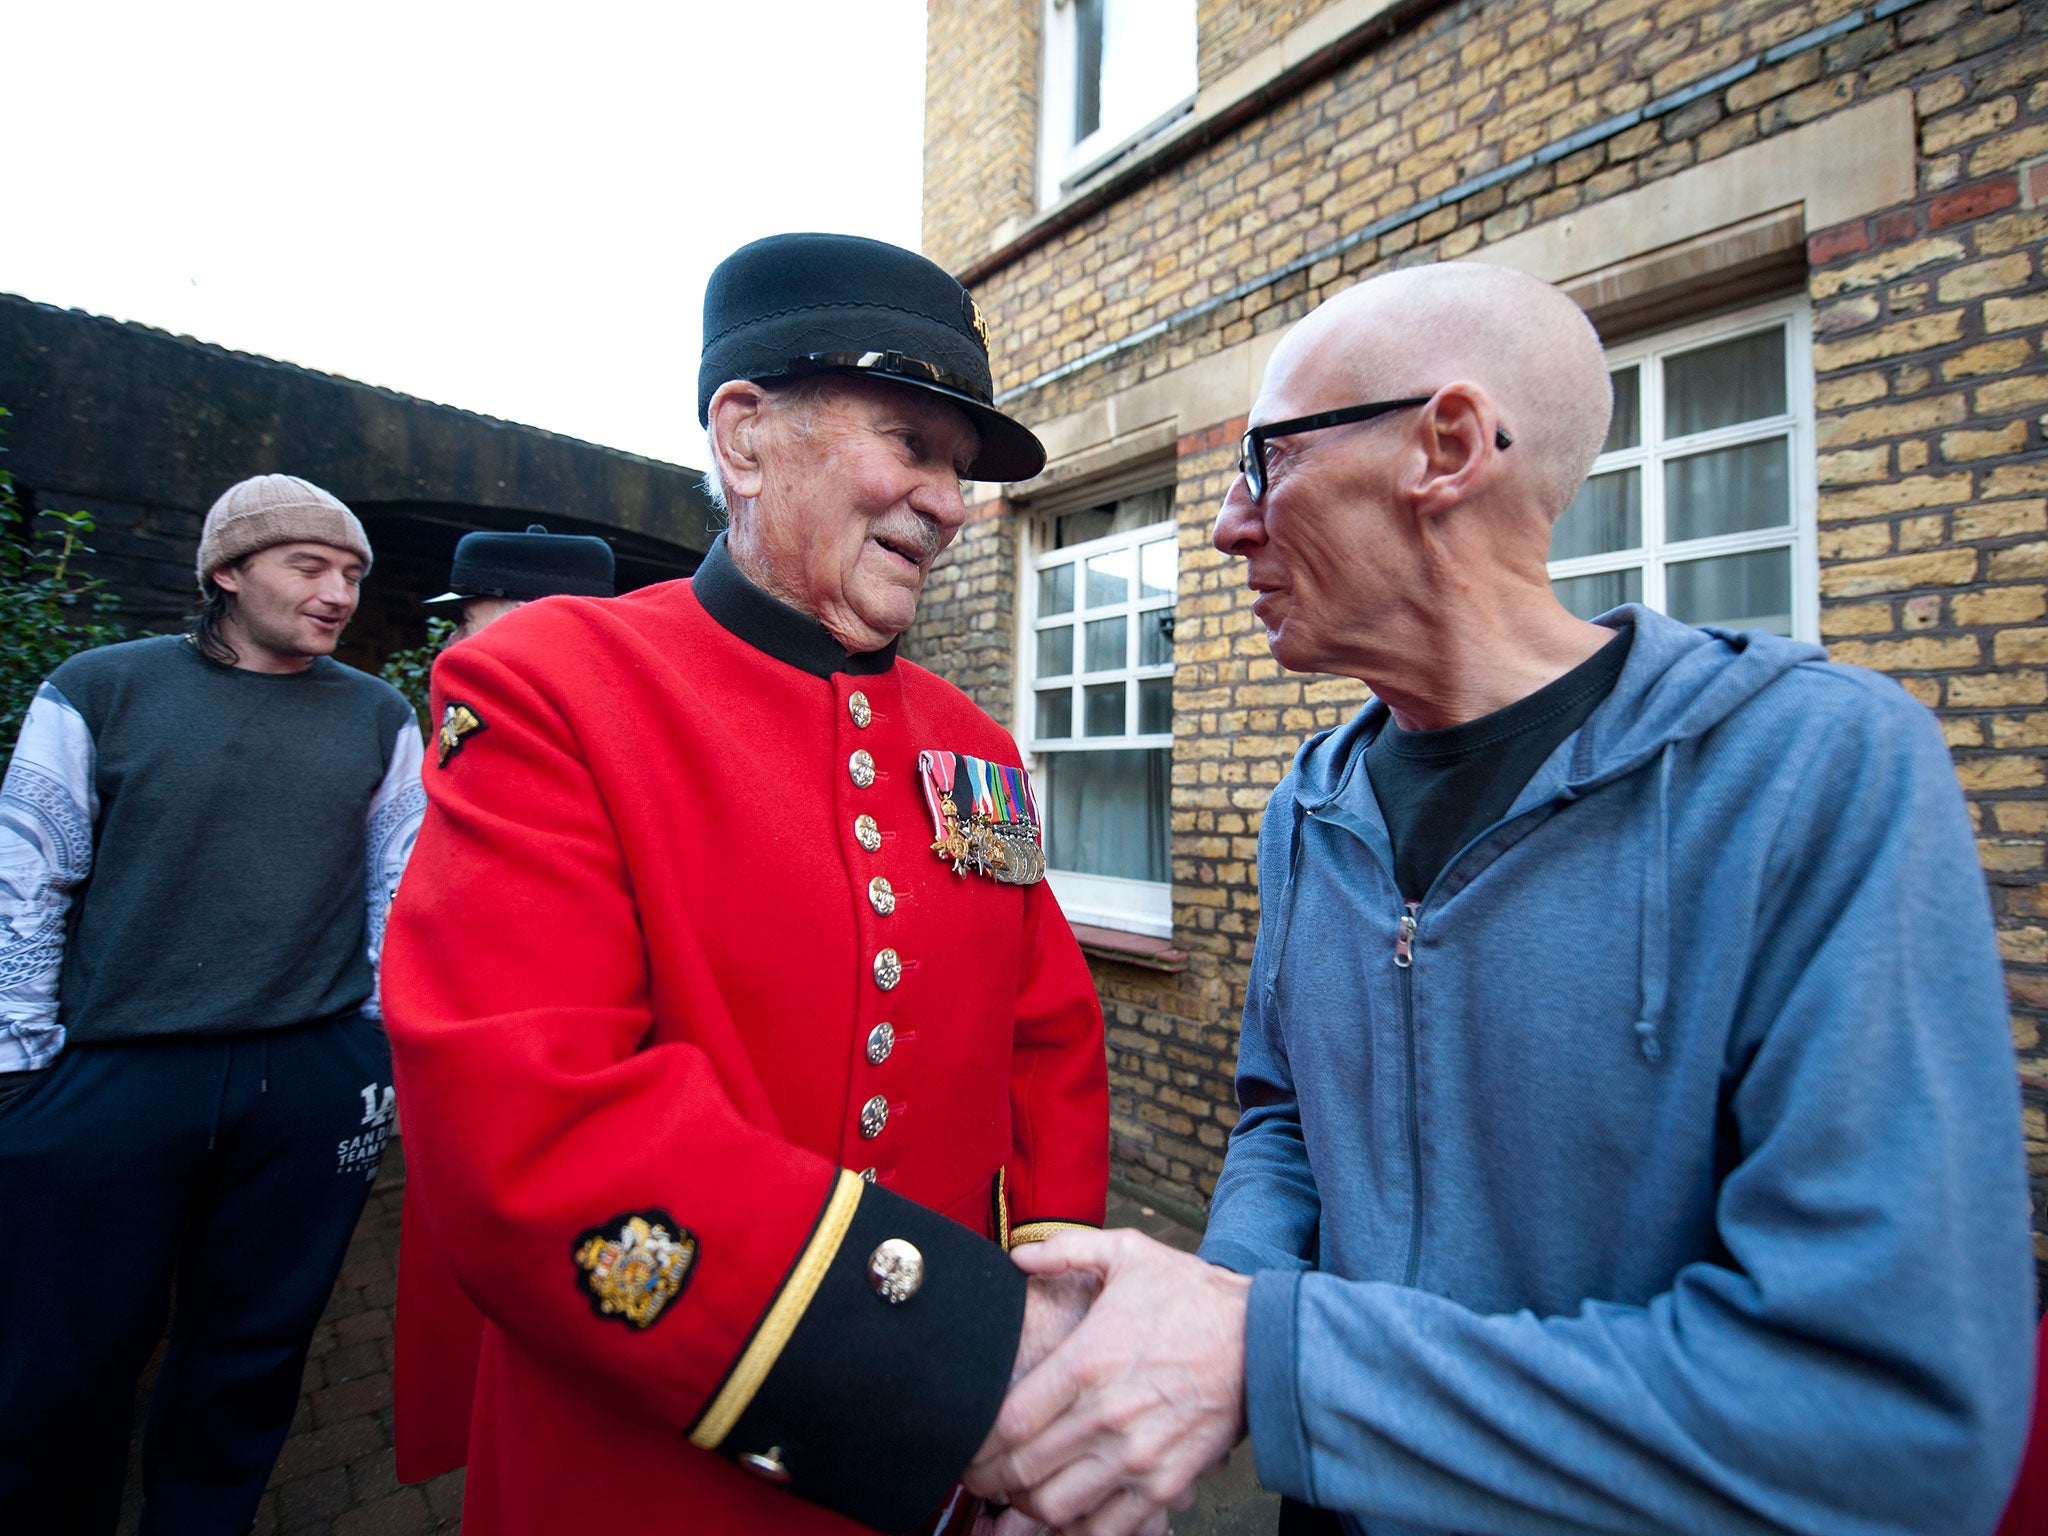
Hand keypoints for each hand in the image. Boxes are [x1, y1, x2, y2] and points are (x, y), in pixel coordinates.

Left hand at [965, 1229, 1252, 1535]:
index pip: (1009, 1424)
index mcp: (1087, 1362)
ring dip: (1028, 1506)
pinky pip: (1107, 1529)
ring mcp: (1136, 1457)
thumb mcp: (1127, 1253)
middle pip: (1023, 1472)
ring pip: (1057, 1508)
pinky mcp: (1165, 1484)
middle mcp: (1106, 1417)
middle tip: (979, 1474)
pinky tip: (1068, 1513)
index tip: (965, 1444)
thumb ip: (1064, 1251)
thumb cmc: (1192, 1296)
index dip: (976, 1445)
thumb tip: (1016, 1256)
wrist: (1263, 1341)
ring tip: (1020, 1491)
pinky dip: (1078, 1530)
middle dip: (990, 1479)